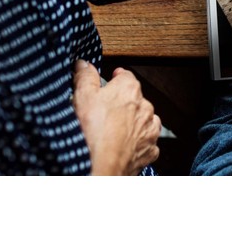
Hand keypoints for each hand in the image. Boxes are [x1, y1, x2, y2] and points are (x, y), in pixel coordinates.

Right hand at [72, 60, 160, 175]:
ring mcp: (149, 130)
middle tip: (103, 114)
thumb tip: (83, 64)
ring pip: (143, 121)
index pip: (125, 76)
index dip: (115, 79)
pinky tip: (123, 149)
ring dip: (132, 124)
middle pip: (134, 99)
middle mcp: (145, 107)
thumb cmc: (90, 132)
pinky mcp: (150, 150)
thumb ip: (85, 77)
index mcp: (129, 89)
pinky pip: (146, 143)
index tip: (109, 82)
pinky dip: (137, 145)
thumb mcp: (82, 97)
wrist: (99, 168)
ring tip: (112, 134)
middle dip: (122, 104)